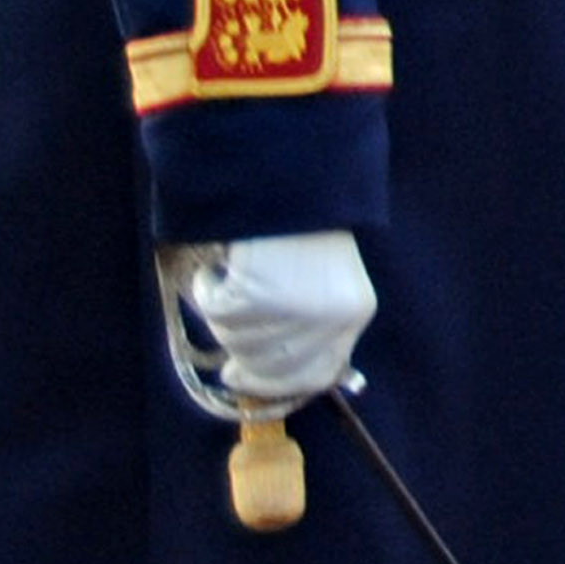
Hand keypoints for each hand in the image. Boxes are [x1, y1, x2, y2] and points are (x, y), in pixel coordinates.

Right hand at [170, 230, 375, 403]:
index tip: (248, 382)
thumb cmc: (299, 227)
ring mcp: (293, 311)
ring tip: (236, 282)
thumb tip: (265, 377)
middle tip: (229, 369)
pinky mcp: (256, 297)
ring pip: (238, 343)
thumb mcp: (322, 282)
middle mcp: (328, 318)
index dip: (278, 386)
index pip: (318, 375)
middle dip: (247, 367)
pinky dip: (210, 291)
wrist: (285, 178)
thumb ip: (309, 329)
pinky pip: (216, 313)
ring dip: (227, 319)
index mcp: (354, 312)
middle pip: (272, 369)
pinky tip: (221, 267)